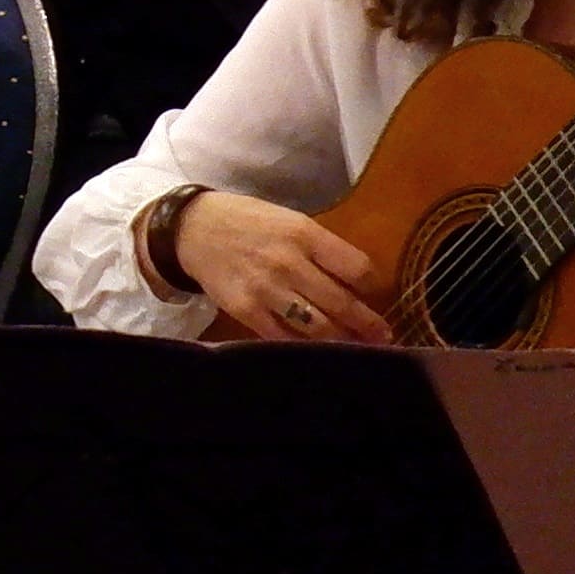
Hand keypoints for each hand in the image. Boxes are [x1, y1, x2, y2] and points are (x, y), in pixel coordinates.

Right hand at [169, 190, 394, 343]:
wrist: (192, 229)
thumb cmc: (247, 221)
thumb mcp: (289, 221)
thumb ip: (320, 248)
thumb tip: (354, 282)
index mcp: (304, 234)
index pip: (357, 268)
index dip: (373, 286)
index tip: (376, 296)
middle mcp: (289, 262)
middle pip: (342, 303)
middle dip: (367, 324)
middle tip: (383, 336)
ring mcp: (267, 289)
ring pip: (318, 326)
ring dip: (342, 341)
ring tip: (357, 348)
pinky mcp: (246, 310)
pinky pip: (283, 337)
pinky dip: (304, 348)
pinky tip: (318, 352)